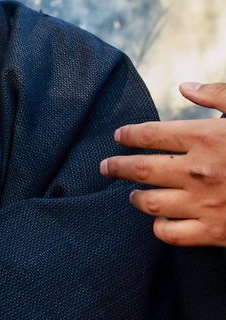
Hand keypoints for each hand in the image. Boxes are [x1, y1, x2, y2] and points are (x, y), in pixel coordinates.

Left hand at [102, 81, 225, 246]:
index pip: (150, 134)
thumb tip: (185, 86)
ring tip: (131, 194)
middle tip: (106, 167)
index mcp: (206, 138)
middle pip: (139, 169)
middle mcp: (198, 171)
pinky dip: (159, 227)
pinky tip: (159, 221)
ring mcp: (204, 204)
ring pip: (149, 202)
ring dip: (135, 197)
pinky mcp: (214, 232)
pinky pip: (170, 233)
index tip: (119, 137)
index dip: (129, 135)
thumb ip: (219, 95)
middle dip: (117, 167)